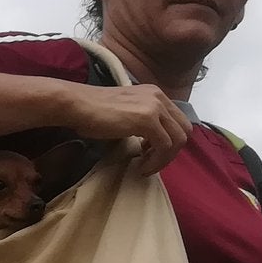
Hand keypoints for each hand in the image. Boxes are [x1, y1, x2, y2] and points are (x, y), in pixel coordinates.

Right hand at [64, 83, 192, 176]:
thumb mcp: (125, 112)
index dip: (168, 142)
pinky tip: (141, 167)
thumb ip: (140, 120)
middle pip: (184, 130)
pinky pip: (164, 146)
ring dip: (164, 159)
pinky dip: (156, 161)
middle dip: (171, 152)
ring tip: (146, 167)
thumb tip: (148, 141)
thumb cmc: (91, 112)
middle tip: (152, 163)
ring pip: (177, 140)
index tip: (150, 153)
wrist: (77, 105)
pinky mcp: (147, 120)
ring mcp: (155, 107)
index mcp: (155, 94)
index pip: (177, 121)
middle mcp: (159, 97)